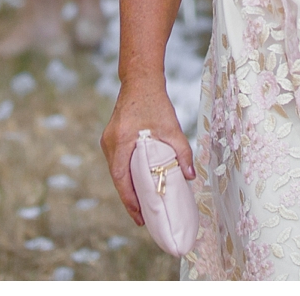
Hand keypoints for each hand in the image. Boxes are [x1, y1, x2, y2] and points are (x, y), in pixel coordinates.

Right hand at [103, 81, 193, 225]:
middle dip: (130, 200)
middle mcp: (110, 143)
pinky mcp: (112, 139)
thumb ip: (182, 152)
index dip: (130, 201)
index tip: (140, 218)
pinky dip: (127, 177)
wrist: (140, 81)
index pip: (122, 179)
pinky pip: (118, 164)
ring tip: (143, 206)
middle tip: (144, 218)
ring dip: (128, 189)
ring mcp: (108, 141)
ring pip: (117, 172)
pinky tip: (139, 185)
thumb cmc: (155, 102)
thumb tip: (190, 177)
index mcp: (121, 141)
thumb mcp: (172, 127)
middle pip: (118, 179)